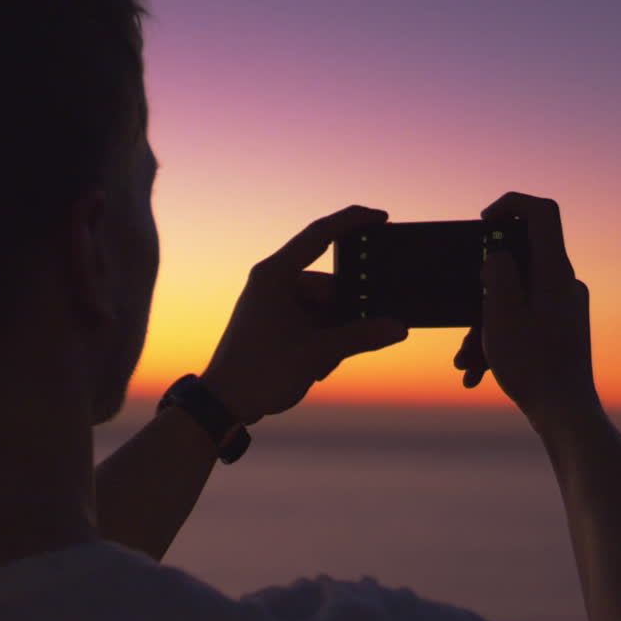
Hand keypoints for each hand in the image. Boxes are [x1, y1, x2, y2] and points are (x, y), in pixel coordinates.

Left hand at [201, 206, 408, 424]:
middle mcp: (273, 282)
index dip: (352, 221)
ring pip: (323, 308)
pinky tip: (315, 366)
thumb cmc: (259, 372)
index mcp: (276, 275)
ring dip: (332, 335)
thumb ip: (361, 337)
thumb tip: (397, 328)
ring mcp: (273, 302)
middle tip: (345, 343)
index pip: (319, 234)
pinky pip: (311, 321)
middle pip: (328, 285)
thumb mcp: (317, 353)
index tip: (382, 217)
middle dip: (344, 315)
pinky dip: (321, 341)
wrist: (224, 403)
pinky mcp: (275, 321)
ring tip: (320, 363)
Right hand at [453, 193, 599, 426]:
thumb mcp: (501, 314)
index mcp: (554, 272)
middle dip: (481, 290)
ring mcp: (563, 307)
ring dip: (483, 325)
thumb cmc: (534, 366)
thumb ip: (498, 273)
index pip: (542, 213)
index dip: (510, 205)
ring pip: (514, 298)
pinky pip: (521, 321)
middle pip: (517, 262)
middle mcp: (563, 283)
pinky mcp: (559, 329)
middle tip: (463, 316)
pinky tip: (476, 372)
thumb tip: (497, 256)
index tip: (483, 222)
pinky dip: (497, 340)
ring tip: (465, 361)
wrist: (565, 414)